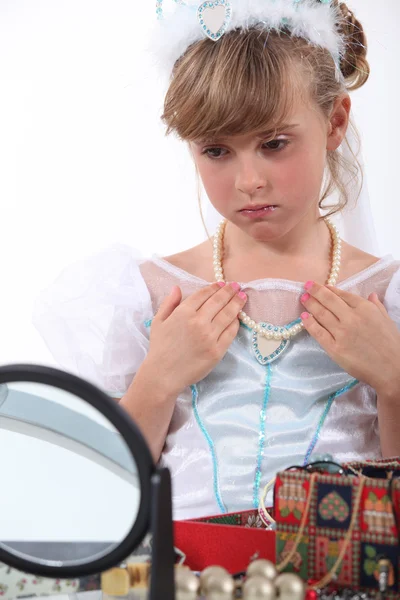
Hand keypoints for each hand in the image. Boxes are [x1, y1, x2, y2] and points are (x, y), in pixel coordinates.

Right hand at [146, 282, 246, 394]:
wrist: (163, 375)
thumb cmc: (160, 348)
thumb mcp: (158, 322)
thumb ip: (169, 303)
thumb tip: (177, 288)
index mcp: (183, 313)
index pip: (203, 294)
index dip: (214, 287)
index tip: (222, 283)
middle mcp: (198, 322)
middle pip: (218, 301)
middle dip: (229, 291)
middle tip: (236, 286)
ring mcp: (209, 336)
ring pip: (227, 315)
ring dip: (236, 303)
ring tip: (242, 297)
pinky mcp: (217, 350)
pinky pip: (230, 332)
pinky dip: (235, 323)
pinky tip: (238, 317)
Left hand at [300, 281, 399, 395]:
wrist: (392, 369)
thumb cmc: (391, 345)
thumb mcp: (387, 320)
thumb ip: (377, 306)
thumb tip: (371, 295)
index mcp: (365, 309)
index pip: (343, 295)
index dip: (330, 289)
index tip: (322, 286)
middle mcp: (352, 317)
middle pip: (329, 300)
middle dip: (315, 291)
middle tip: (306, 286)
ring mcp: (342, 332)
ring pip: (321, 314)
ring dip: (310, 304)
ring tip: (303, 298)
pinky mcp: (334, 348)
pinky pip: (318, 332)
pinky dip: (309, 323)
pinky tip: (303, 317)